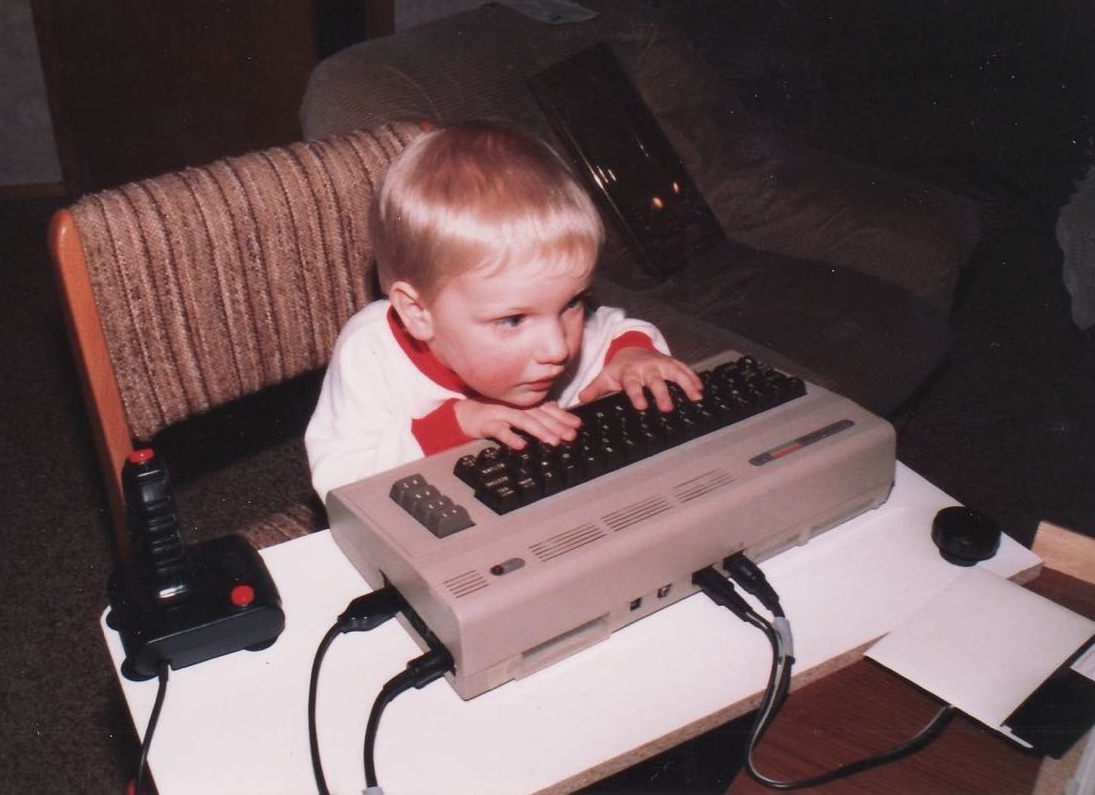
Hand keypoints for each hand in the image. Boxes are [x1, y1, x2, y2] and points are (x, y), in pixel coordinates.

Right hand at [454, 399, 581, 448]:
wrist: (465, 413)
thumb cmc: (494, 413)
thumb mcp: (517, 412)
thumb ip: (536, 414)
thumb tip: (560, 421)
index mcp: (525, 403)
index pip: (548, 409)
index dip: (563, 417)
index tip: (578, 425)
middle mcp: (516, 406)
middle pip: (540, 415)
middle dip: (557, 426)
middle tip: (571, 436)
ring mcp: (502, 413)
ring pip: (524, 421)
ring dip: (540, 431)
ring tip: (553, 441)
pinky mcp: (488, 423)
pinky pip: (500, 430)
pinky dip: (511, 437)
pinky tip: (521, 445)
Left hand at [578, 347, 702, 411]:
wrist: (631, 349)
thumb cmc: (620, 369)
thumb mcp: (605, 377)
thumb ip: (595, 389)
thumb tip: (581, 400)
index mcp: (630, 372)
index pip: (632, 384)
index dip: (636, 394)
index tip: (641, 406)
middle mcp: (647, 367)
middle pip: (656, 381)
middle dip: (662, 393)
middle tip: (667, 408)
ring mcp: (662, 364)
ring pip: (675, 373)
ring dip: (686, 384)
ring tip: (695, 397)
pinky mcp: (672, 363)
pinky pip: (685, 369)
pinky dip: (693, 378)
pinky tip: (701, 389)